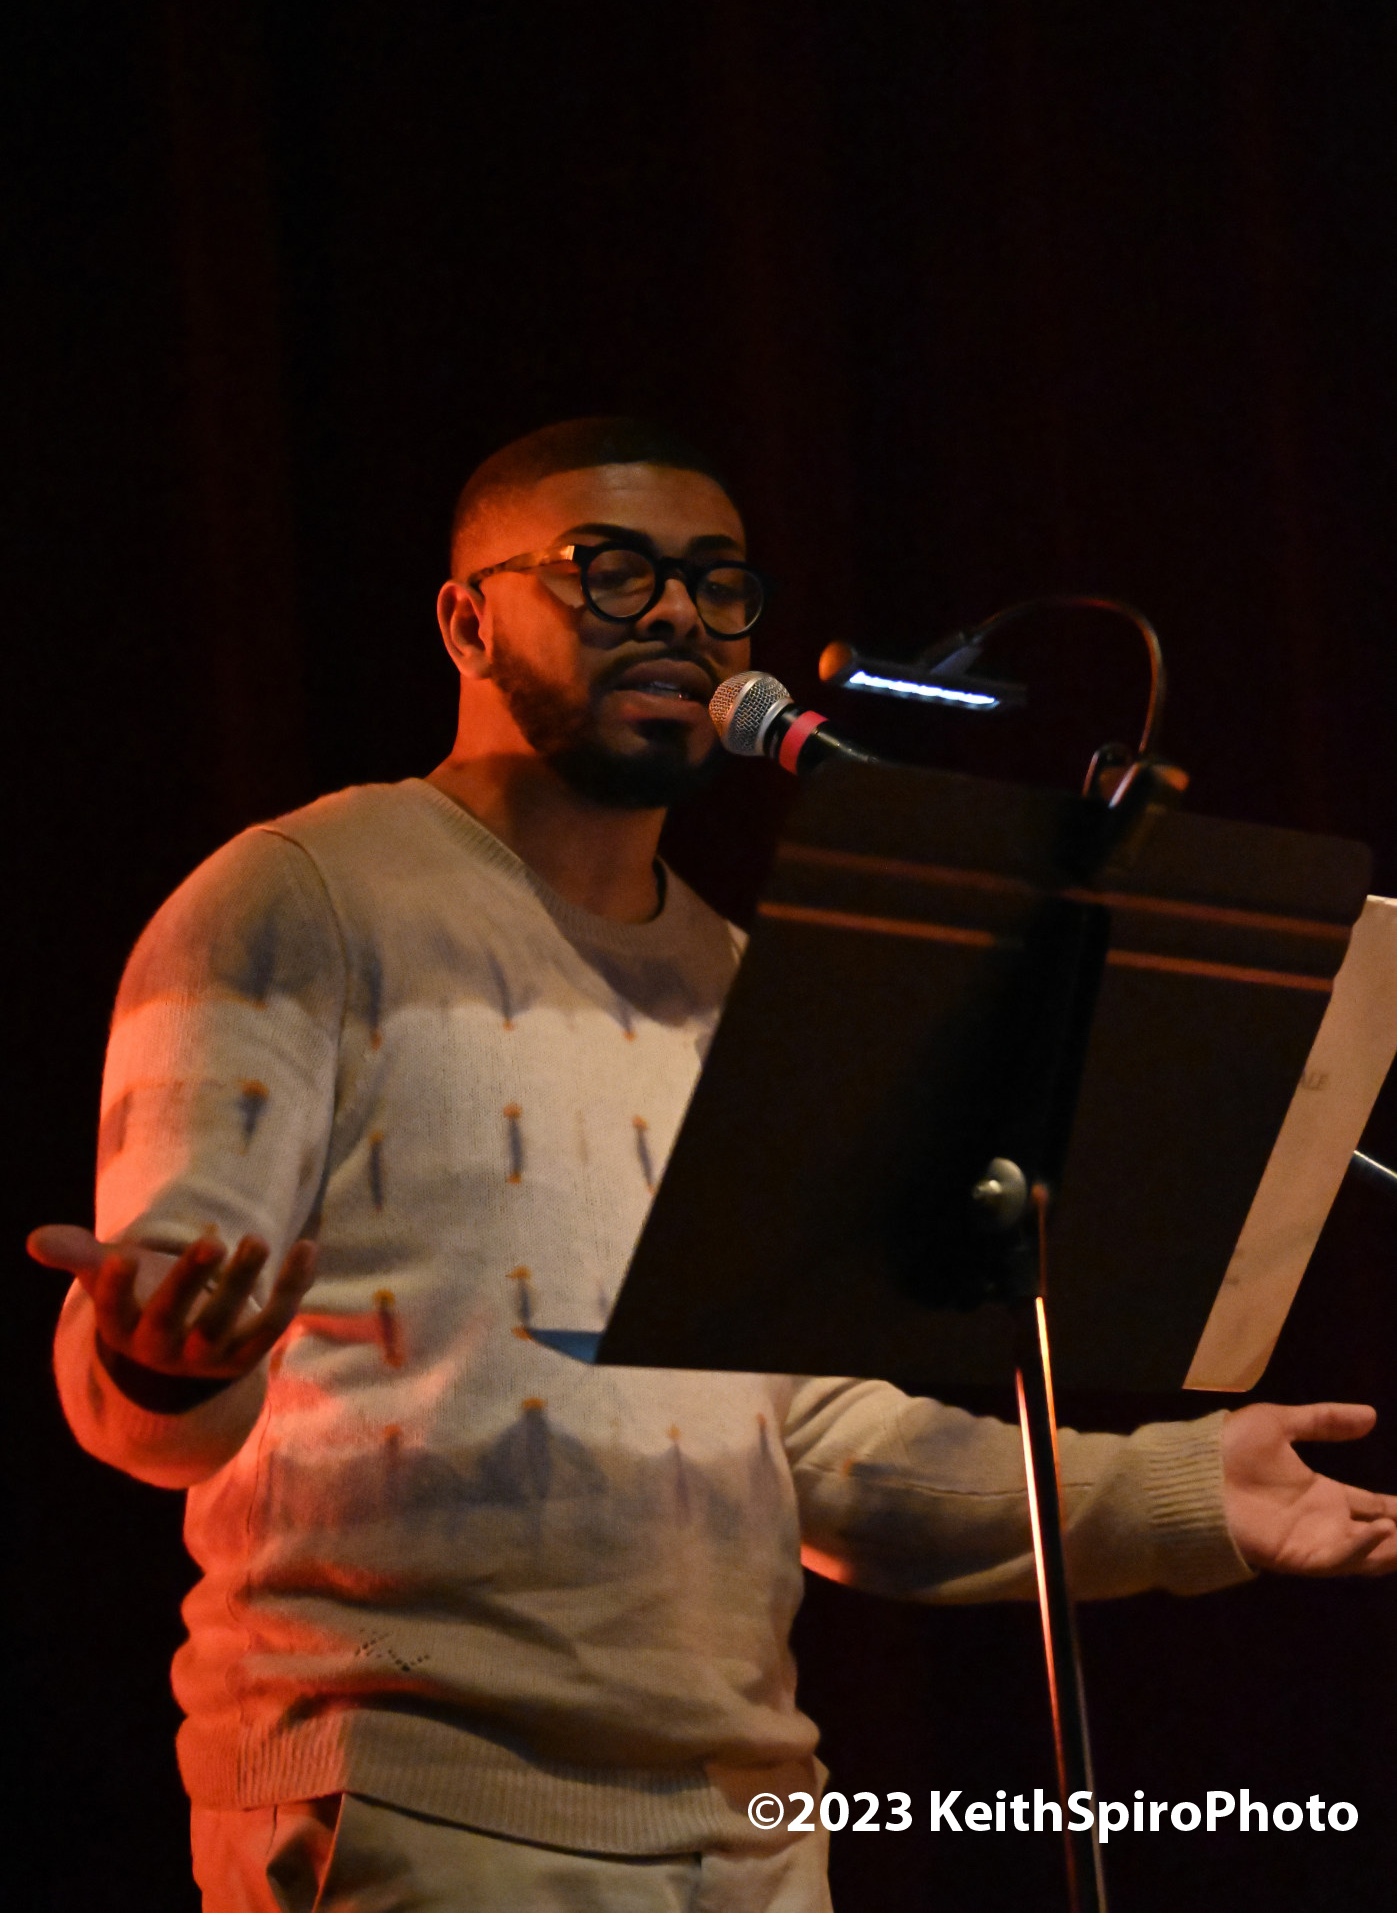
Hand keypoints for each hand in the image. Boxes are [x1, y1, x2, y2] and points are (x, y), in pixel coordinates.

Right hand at [28, 1223, 316, 1382]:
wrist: (181, 1353)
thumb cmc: (142, 1297)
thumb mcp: (111, 1276)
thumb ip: (81, 1256)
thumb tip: (36, 1241)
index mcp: (126, 1332)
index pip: (115, 1316)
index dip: (116, 1290)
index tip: (121, 1257)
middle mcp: (165, 1351)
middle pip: (175, 1321)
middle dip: (190, 1282)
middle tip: (212, 1242)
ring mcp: (210, 1357)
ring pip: (227, 1326)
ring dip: (244, 1284)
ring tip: (257, 1240)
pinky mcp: (249, 1354)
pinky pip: (274, 1324)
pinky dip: (293, 1288)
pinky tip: (307, 1248)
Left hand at [1221, 1402, 1396, 1575]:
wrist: (1191, 1473)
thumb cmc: (1229, 1449)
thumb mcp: (1281, 1424)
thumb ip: (1324, 1421)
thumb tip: (1372, 1415)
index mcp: (1322, 1494)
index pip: (1373, 1506)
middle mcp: (1324, 1522)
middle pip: (1379, 1537)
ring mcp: (1312, 1541)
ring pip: (1367, 1554)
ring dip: (1393, 1547)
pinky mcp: (1297, 1554)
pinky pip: (1337, 1558)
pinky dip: (1362, 1547)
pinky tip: (1383, 1532)